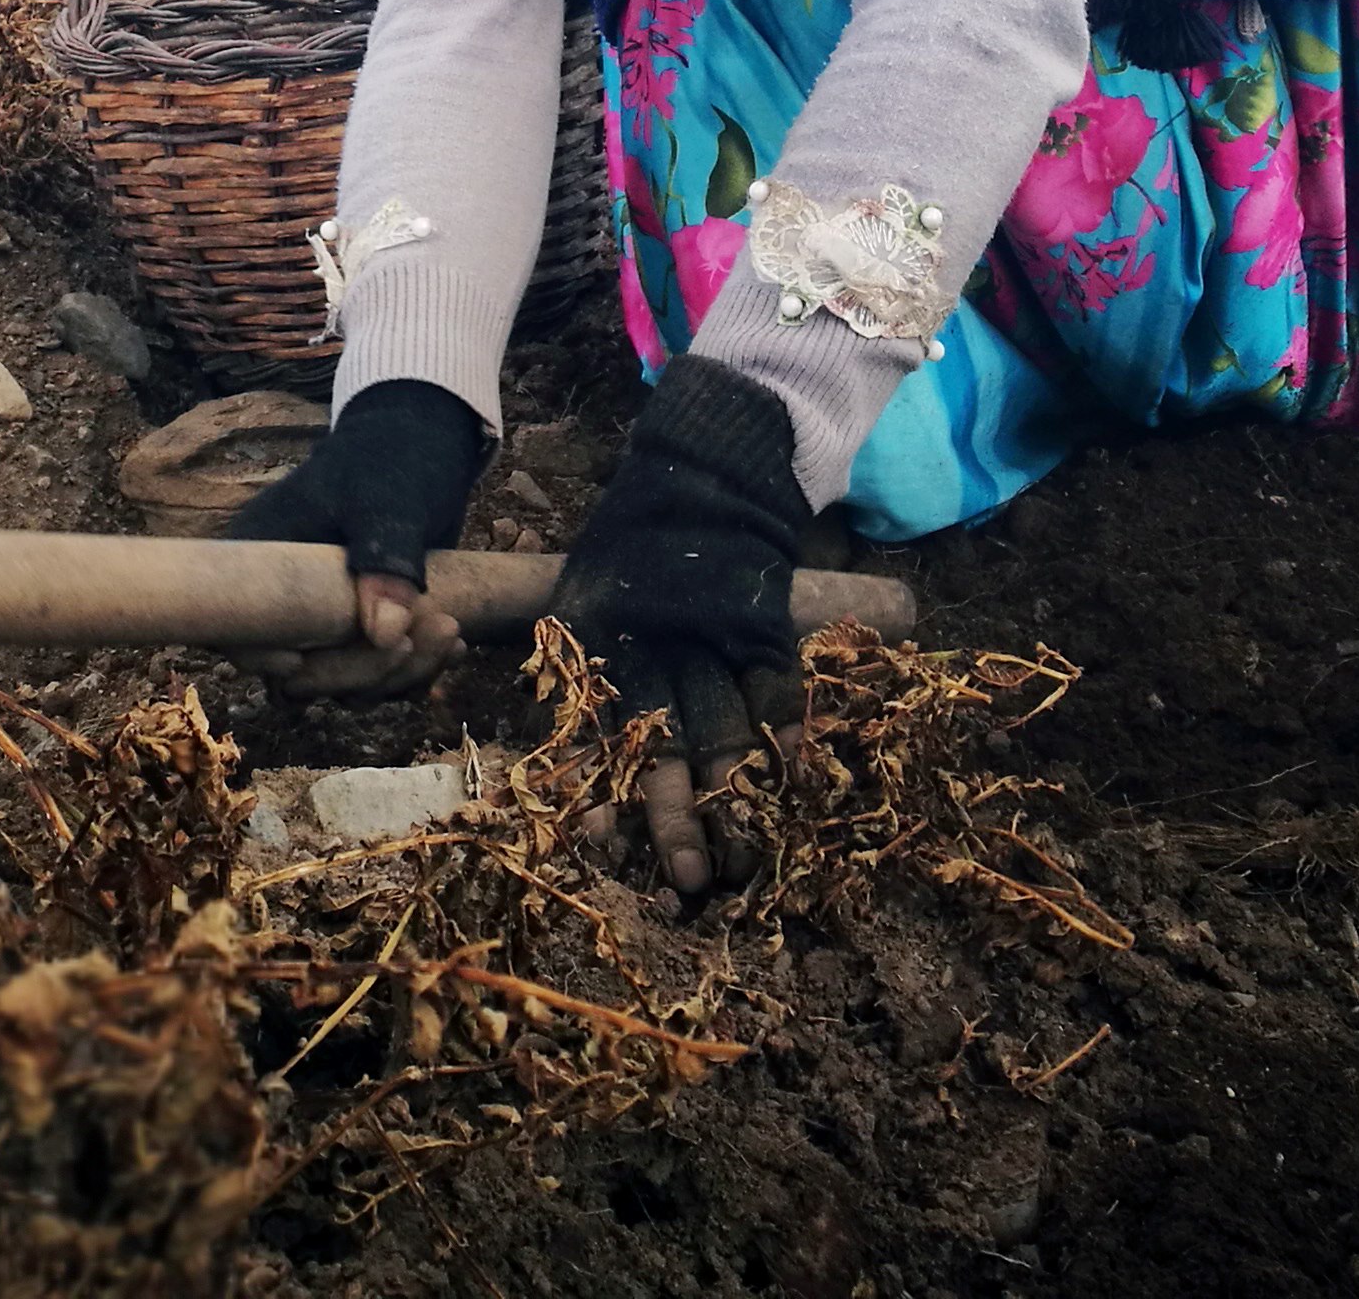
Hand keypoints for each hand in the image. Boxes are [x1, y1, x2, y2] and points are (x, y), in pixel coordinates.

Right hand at [220, 379, 488, 698]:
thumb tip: (383, 636)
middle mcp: (284, 601)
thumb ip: (384, 557)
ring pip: (342, 685)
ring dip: (396, 676)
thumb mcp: (386, 499)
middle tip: (414, 636)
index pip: (233, 628)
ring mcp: (324, 623)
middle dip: (357, 671)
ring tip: (449, 631)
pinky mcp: (362, 632)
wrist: (423, 446)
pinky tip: (455, 645)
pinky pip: (377, 677)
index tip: (297, 659)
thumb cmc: (389, 458)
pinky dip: (416, 672)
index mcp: (263, 561)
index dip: (255, 656)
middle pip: (297, 674)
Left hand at [551, 356, 809, 896]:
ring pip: (721, 728)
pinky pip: (774, 689)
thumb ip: (579, 670)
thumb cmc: (631, 551)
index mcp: (597, 643)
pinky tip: (794, 780)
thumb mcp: (583, 597)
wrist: (703, 478)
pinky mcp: (760, 627)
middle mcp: (652, 646)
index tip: (601, 848)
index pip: (596, 729)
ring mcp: (712, 637)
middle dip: (675, 815)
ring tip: (743, 856)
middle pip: (663, 743)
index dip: (600, 791)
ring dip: (734, 797)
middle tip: (686, 880)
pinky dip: (785, 732)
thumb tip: (564, 764)